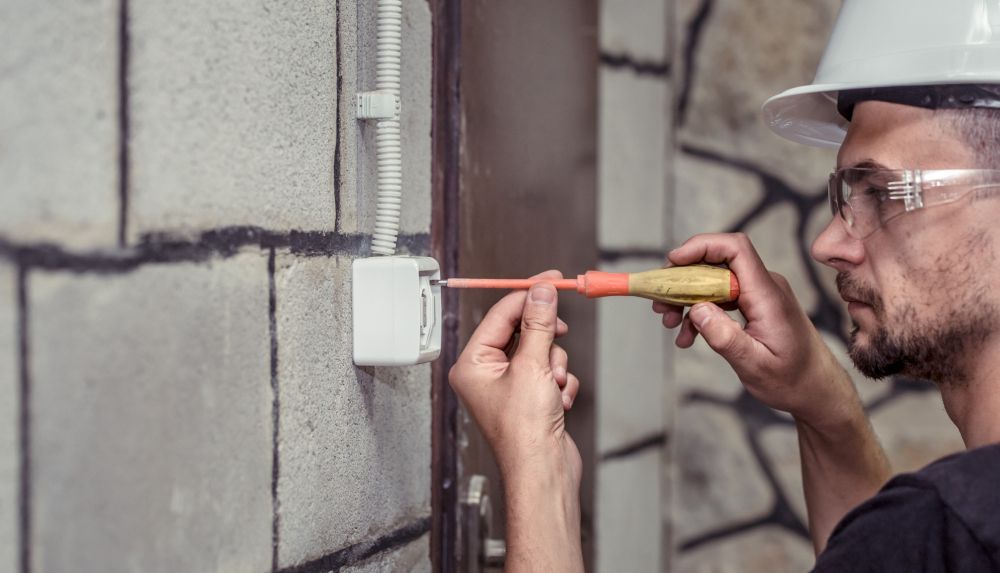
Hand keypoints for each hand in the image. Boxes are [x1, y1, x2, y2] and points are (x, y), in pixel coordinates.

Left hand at [449, 270, 580, 477]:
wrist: (544, 474)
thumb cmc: (525, 431)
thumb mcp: (532, 365)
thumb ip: (537, 323)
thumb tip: (541, 291)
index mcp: (472, 363)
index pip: (500, 314)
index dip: (527, 295)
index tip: (552, 280)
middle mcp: (486, 374)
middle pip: (522, 331)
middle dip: (545, 340)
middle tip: (560, 333)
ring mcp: (509, 387)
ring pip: (542, 352)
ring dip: (556, 365)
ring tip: (555, 386)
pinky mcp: (530, 399)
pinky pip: (551, 372)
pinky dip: (561, 383)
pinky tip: (559, 402)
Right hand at [652, 233, 853, 426]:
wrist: (817, 389)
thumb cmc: (793, 380)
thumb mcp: (755, 366)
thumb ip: (725, 337)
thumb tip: (696, 310)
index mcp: (767, 295)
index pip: (735, 249)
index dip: (701, 246)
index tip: (673, 261)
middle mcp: (764, 287)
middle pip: (716, 263)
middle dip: (683, 279)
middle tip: (660, 304)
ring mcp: (759, 294)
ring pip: (714, 281)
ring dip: (687, 298)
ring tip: (670, 322)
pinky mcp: (754, 304)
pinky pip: (720, 297)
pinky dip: (700, 312)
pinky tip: (688, 335)